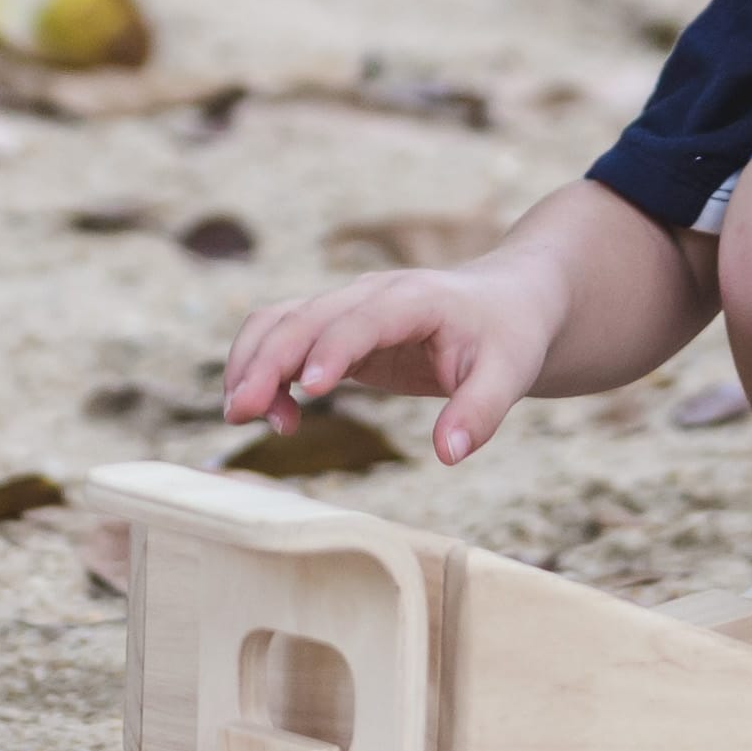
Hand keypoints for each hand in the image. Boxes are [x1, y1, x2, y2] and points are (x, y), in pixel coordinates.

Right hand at [219, 261, 566, 467]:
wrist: (506, 302)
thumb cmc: (508, 336)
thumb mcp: (510, 374)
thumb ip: (480, 412)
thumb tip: (448, 454)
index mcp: (413, 299)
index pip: (361, 320)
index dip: (331, 351)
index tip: (307, 390)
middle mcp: (369, 295)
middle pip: (300, 317)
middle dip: (264, 361)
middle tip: (241, 414)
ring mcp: (346, 309)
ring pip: (278, 321)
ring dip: (252, 363)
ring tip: (245, 417)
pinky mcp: (336, 331)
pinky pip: (284, 339)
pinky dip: (265, 371)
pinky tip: (277, 417)